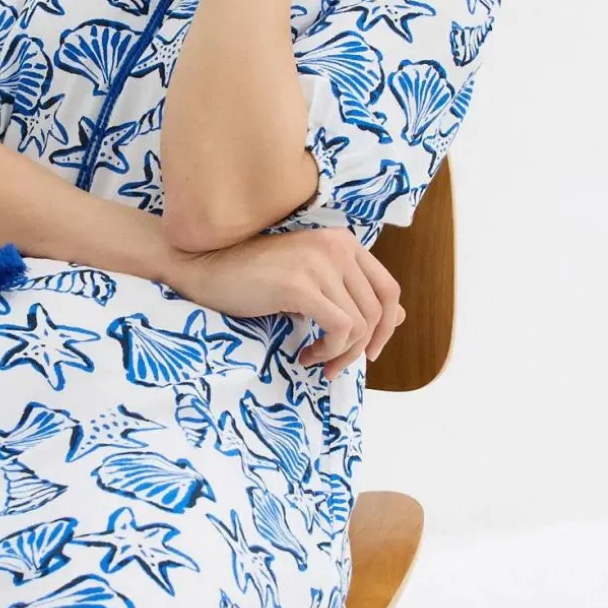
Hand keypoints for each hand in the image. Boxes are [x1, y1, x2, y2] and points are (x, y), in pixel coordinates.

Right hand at [164, 226, 405, 380]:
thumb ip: (353, 294)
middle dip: (363, 348)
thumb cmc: (253, 277)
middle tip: (335, 366)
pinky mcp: (301, 285)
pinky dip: (330, 351)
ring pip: (360, 324)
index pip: (389, 289)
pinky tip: (306, 354)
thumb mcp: (311, 282)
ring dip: (342, 354)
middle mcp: (337, 246)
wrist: (205, 268)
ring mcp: (320, 263)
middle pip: (379, 311)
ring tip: (316, 360)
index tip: (369, 351)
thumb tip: (402, 316)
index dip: (387, 326)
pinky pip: (340, 329)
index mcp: (343, 241)